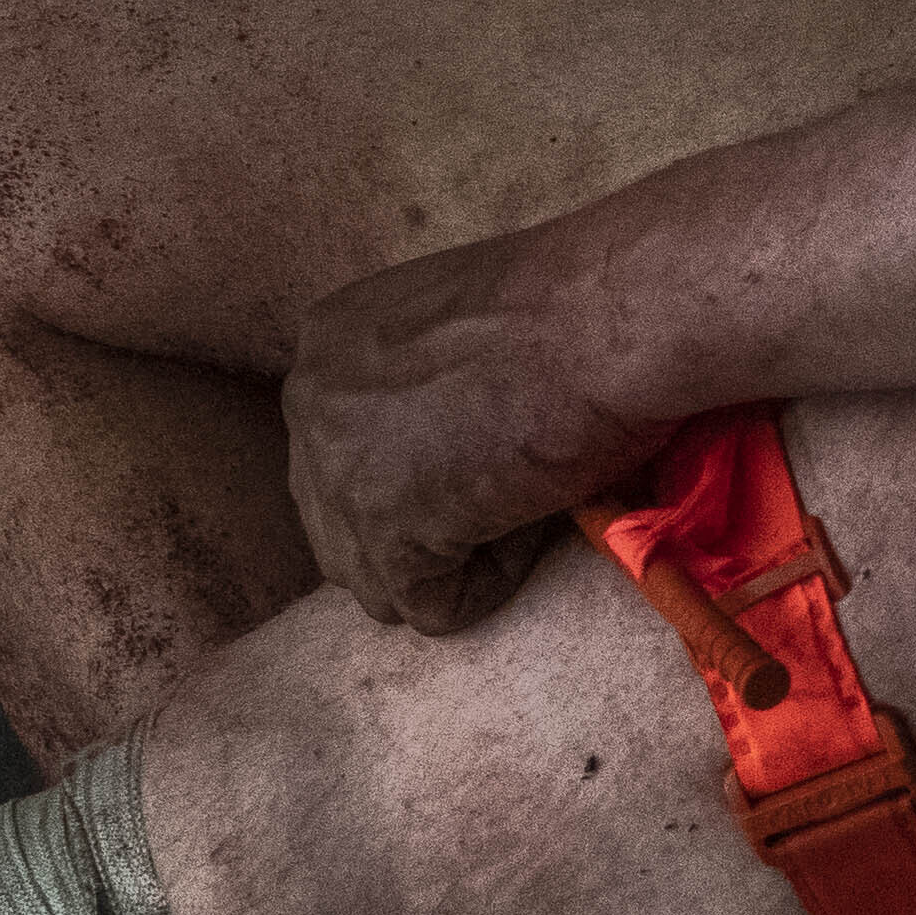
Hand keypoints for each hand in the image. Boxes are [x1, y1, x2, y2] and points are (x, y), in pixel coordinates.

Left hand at [278, 234, 664, 635]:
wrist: (606, 320)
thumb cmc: (570, 308)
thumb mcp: (458, 331)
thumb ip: (417, 389)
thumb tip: (434, 461)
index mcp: (327, 344)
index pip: (343, 455)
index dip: (422, 472)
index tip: (492, 449)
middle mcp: (309, 402)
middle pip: (340, 523)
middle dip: (418, 530)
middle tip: (506, 491)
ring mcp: (336, 471)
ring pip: (374, 579)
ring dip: (454, 559)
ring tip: (525, 501)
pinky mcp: (384, 531)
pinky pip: (430, 607)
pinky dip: (493, 583)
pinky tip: (534, 518)